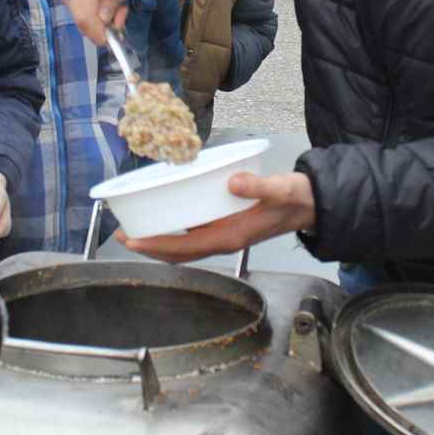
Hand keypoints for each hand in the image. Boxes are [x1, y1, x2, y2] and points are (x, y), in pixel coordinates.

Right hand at [54, 0, 151, 43]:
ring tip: (118, 1)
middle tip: (124, 12)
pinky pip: (80, 10)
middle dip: (104, 24)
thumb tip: (103, 21)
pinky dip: (96, 10)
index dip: (99, 34)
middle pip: (81, 19)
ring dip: (102, 17)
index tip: (117, 39)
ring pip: (81, 17)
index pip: (84, 17)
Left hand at [119, 171, 315, 263]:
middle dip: (149, 246)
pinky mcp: (227, 226)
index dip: (157, 246)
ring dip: (159, 240)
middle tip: (121, 235)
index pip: (185, 247)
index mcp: (231, 237)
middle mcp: (224, 240)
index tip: (132, 240)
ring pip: (184, 245)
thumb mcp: (282, 189)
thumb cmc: (297, 198)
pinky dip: (175, 231)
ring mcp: (225, 235)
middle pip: (179, 252)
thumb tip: (233, 182)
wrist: (312, 205)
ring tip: (134, 228)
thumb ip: (259, 186)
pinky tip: (165, 218)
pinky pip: (194, 234)